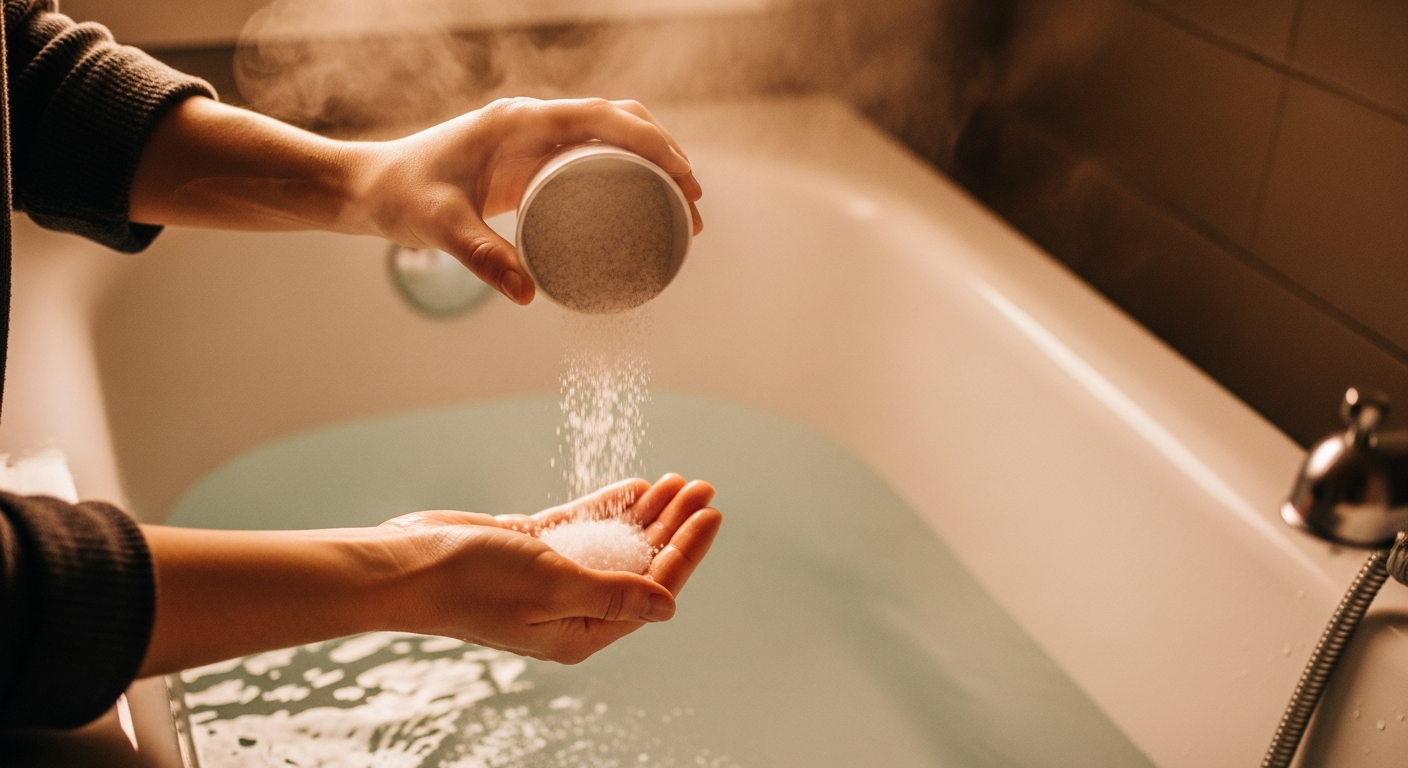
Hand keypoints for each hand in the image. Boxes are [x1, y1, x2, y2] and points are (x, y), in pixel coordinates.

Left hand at [346, 98, 704, 304]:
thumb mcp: (442, 227)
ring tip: (682, 209)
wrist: (370, 188)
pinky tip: (643, 202)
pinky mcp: (530, 160)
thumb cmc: (402, 198)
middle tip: (693, 205)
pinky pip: (590, 154)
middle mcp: (533, 121)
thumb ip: (482, 257)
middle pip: (619, 120)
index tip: (686, 179)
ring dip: (650, 160)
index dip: (654, 143)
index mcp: (520, 121)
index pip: (604, 117)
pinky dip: (625, 170)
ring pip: (609, 134)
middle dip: (665, 154)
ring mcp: (533, 138)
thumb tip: (530, 296)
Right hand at [381, 474, 720, 662]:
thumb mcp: (554, 588)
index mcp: (581, 631)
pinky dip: (608, 507)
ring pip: (613, 542)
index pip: (652, 589)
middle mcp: (569, 609)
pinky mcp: (528, 550)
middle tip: (703, 487)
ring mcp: (548, 578)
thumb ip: (613, 594)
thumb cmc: (475, 582)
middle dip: (673, 525)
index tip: (711, 514)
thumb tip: (669, 606)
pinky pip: (581, 527)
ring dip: (646, 513)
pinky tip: (637, 489)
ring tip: (679, 481)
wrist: (407, 564)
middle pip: (638, 563)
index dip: (685, 550)